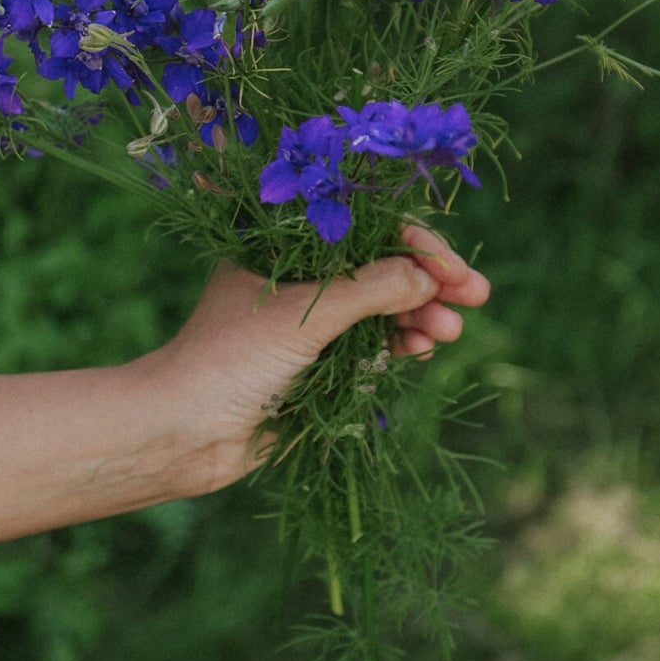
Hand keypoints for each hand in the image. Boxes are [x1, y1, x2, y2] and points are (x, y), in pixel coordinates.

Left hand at [143, 223, 490, 494]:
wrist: (184, 432)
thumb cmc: (230, 358)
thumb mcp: (305, 314)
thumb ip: (372, 289)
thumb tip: (430, 275)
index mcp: (283, 243)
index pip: (365, 228)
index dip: (415, 245)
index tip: (454, 270)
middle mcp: (299, 276)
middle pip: (380, 265)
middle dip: (429, 281)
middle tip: (475, 297)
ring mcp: (308, 321)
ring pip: (381, 307)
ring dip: (419, 315)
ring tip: (448, 332)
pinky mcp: (316, 363)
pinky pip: (370, 345)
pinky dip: (398, 344)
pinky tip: (421, 349)